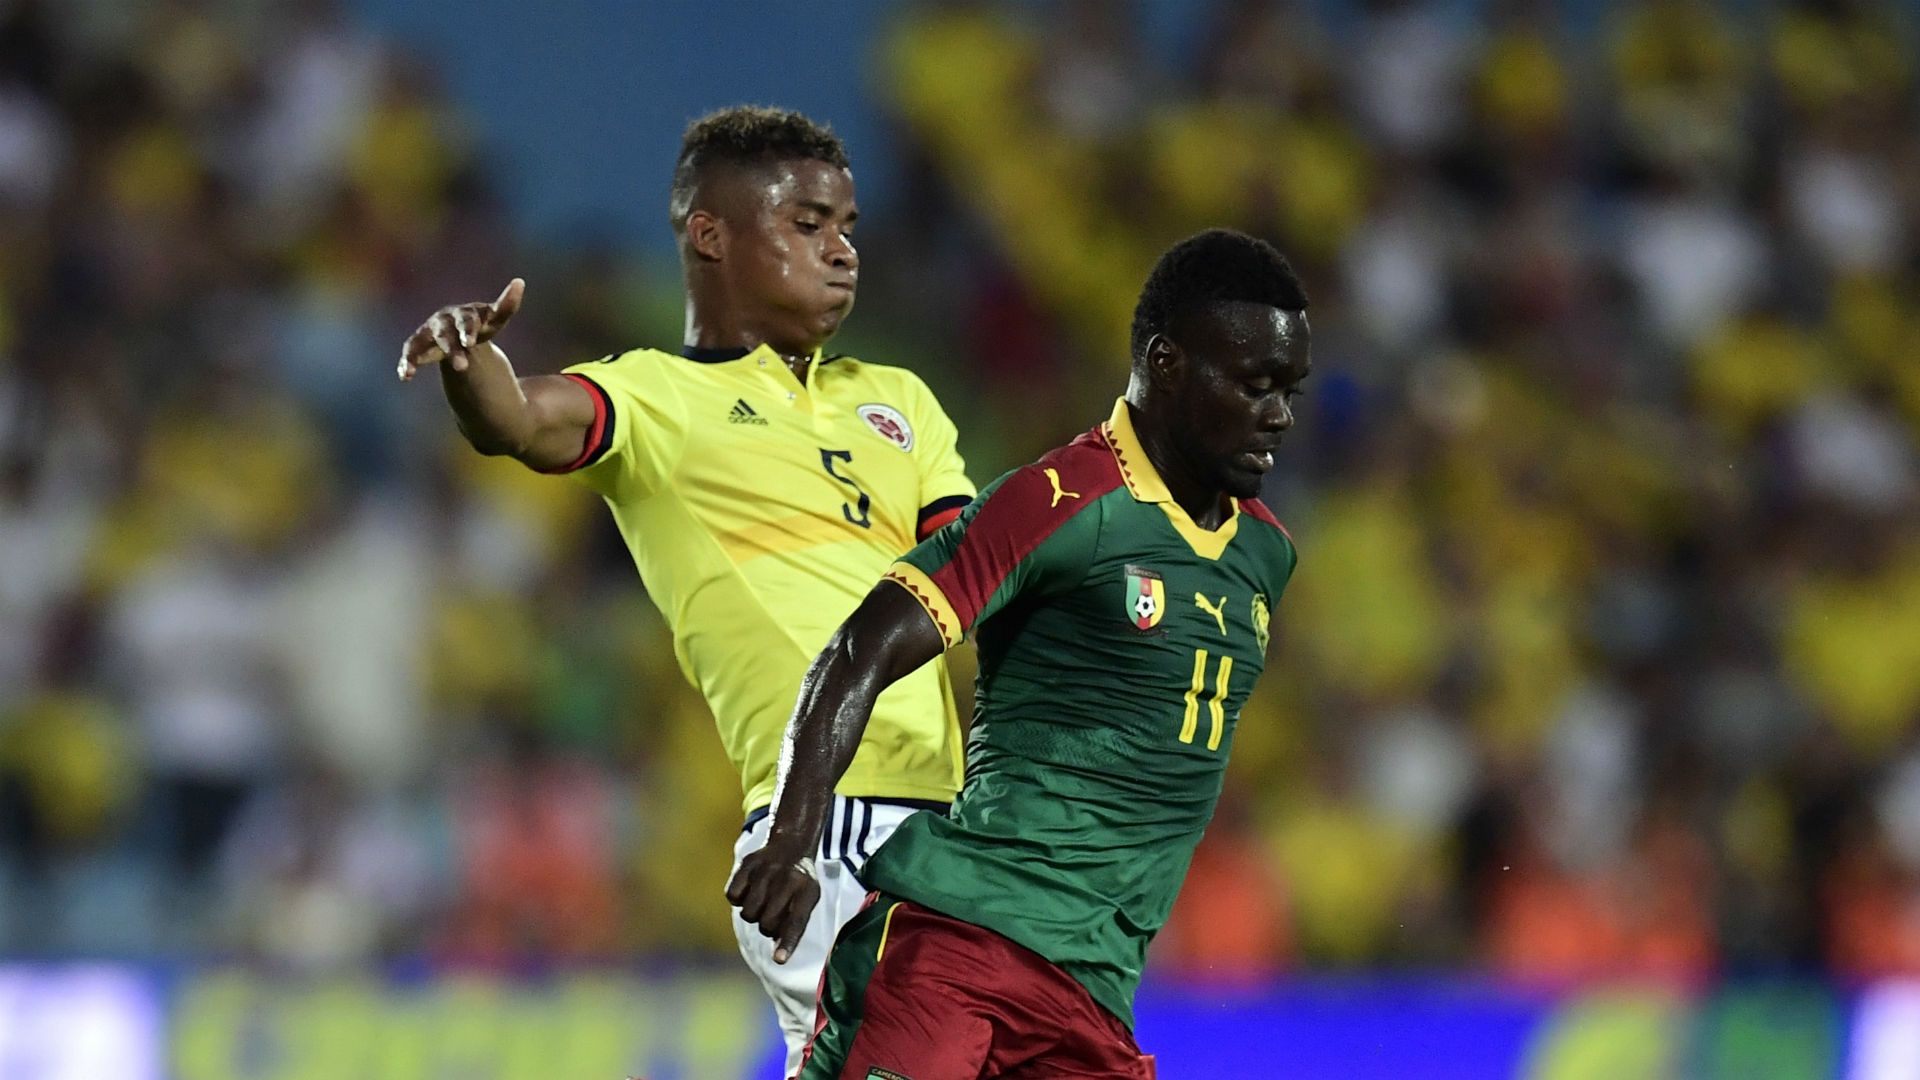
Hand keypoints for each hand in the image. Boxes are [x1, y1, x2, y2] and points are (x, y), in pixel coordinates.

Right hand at [397, 278, 524, 380]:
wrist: (462, 330)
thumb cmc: (482, 324)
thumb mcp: (495, 318)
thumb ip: (507, 305)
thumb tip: (520, 282)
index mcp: (464, 314)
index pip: (467, 321)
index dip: (467, 331)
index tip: (470, 342)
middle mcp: (443, 320)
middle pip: (445, 336)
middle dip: (452, 350)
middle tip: (461, 367)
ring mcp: (429, 332)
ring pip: (422, 343)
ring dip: (417, 357)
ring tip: (411, 371)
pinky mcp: (418, 343)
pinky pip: (410, 351)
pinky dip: (406, 362)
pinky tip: (404, 376)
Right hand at [726, 838, 821, 963]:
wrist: (790, 845)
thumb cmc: (798, 884)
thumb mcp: (806, 901)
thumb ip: (793, 928)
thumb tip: (778, 957)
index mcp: (807, 891)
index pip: (796, 922)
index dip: (787, 942)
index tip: (779, 960)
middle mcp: (788, 879)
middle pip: (767, 923)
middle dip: (766, 927)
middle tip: (771, 913)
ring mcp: (767, 870)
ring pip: (748, 913)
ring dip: (752, 914)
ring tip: (762, 900)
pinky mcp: (747, 864)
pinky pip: (733, 896)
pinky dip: (737, 898)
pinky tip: (749, 888)